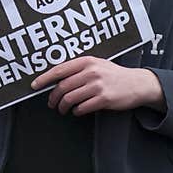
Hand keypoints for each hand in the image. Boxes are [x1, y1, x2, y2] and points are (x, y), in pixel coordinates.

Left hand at [31, 56, 165, 115]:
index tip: (34, 86)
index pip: (59, 70)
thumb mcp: (96, 64)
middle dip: (53, 98)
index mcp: (86, 61)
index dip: (44, 79)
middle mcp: (91, 72)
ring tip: (62, 109)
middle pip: (62, 87)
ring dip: (63, 106)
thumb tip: (55, 78)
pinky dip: (76, 111)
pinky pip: (82, 107)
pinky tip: (77, 111)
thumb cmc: (113, 74)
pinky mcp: (104, 99)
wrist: (138, 83)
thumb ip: (78, 68)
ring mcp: (98, 86)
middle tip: (51, 104)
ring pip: (70, 98)